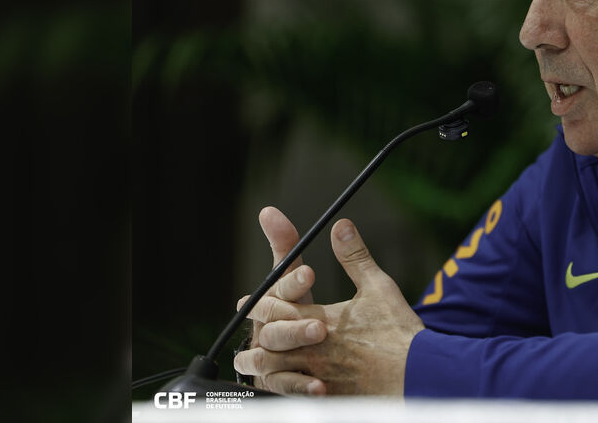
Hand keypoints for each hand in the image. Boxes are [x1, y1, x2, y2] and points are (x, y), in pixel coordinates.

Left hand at [233, 218, 424, 395]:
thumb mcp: (378, 286)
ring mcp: (319, 376)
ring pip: (275, 372)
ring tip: (254, 362)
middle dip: (258, 335)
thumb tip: (340, 227)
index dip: (262, 303)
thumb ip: (355, 257)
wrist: (417, 373)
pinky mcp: (329, 396)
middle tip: (251, 333)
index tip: (252, 301)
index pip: (277, 308)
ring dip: (263, 366)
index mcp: (321, 319)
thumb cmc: (398, 330)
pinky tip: (284, 385)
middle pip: (270, 341)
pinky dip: (285, 388)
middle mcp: (313, 349)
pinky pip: (295, 394)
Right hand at [237, 207, 317, 390]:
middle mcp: (266, 329)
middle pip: (268, 322)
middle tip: (320, 321)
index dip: (291, 281)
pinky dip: (298, 384)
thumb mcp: (305, 283)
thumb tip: (267, 211)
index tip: (310, 274)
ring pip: (266, 353)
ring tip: (320, 341)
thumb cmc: (310, 314)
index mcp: (274, 302)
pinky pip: (280, 386)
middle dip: (292, 318)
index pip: (275, 288)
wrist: (331, 363)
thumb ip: (288, 247)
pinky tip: (320, 384)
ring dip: (292, 346)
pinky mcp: (276, 384)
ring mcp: (268, 358)